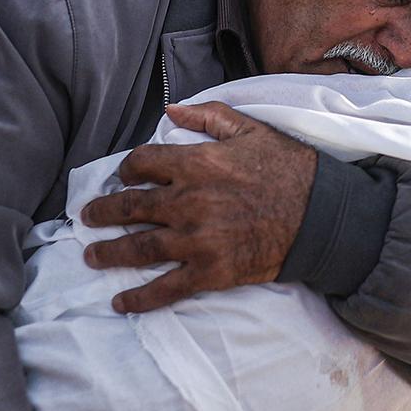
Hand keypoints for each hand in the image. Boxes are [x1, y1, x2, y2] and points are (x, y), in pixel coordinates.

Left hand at [80, 102, 316, 312]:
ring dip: (109, 252)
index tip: (124, 176)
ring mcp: (195, 240)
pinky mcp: (209, 271)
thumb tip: (172, 108)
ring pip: (139, 247)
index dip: (127, 169)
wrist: (322, 216)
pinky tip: (120, 302)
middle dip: (103, 213)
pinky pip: (165, 288)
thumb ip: (209, 116)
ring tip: (92, 255)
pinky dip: (139, 298)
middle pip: (130, 206)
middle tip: (88, 218)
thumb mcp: (251, 129)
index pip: (142, 163)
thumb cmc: (290, 170)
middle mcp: (187, 201)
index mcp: (196, 163)